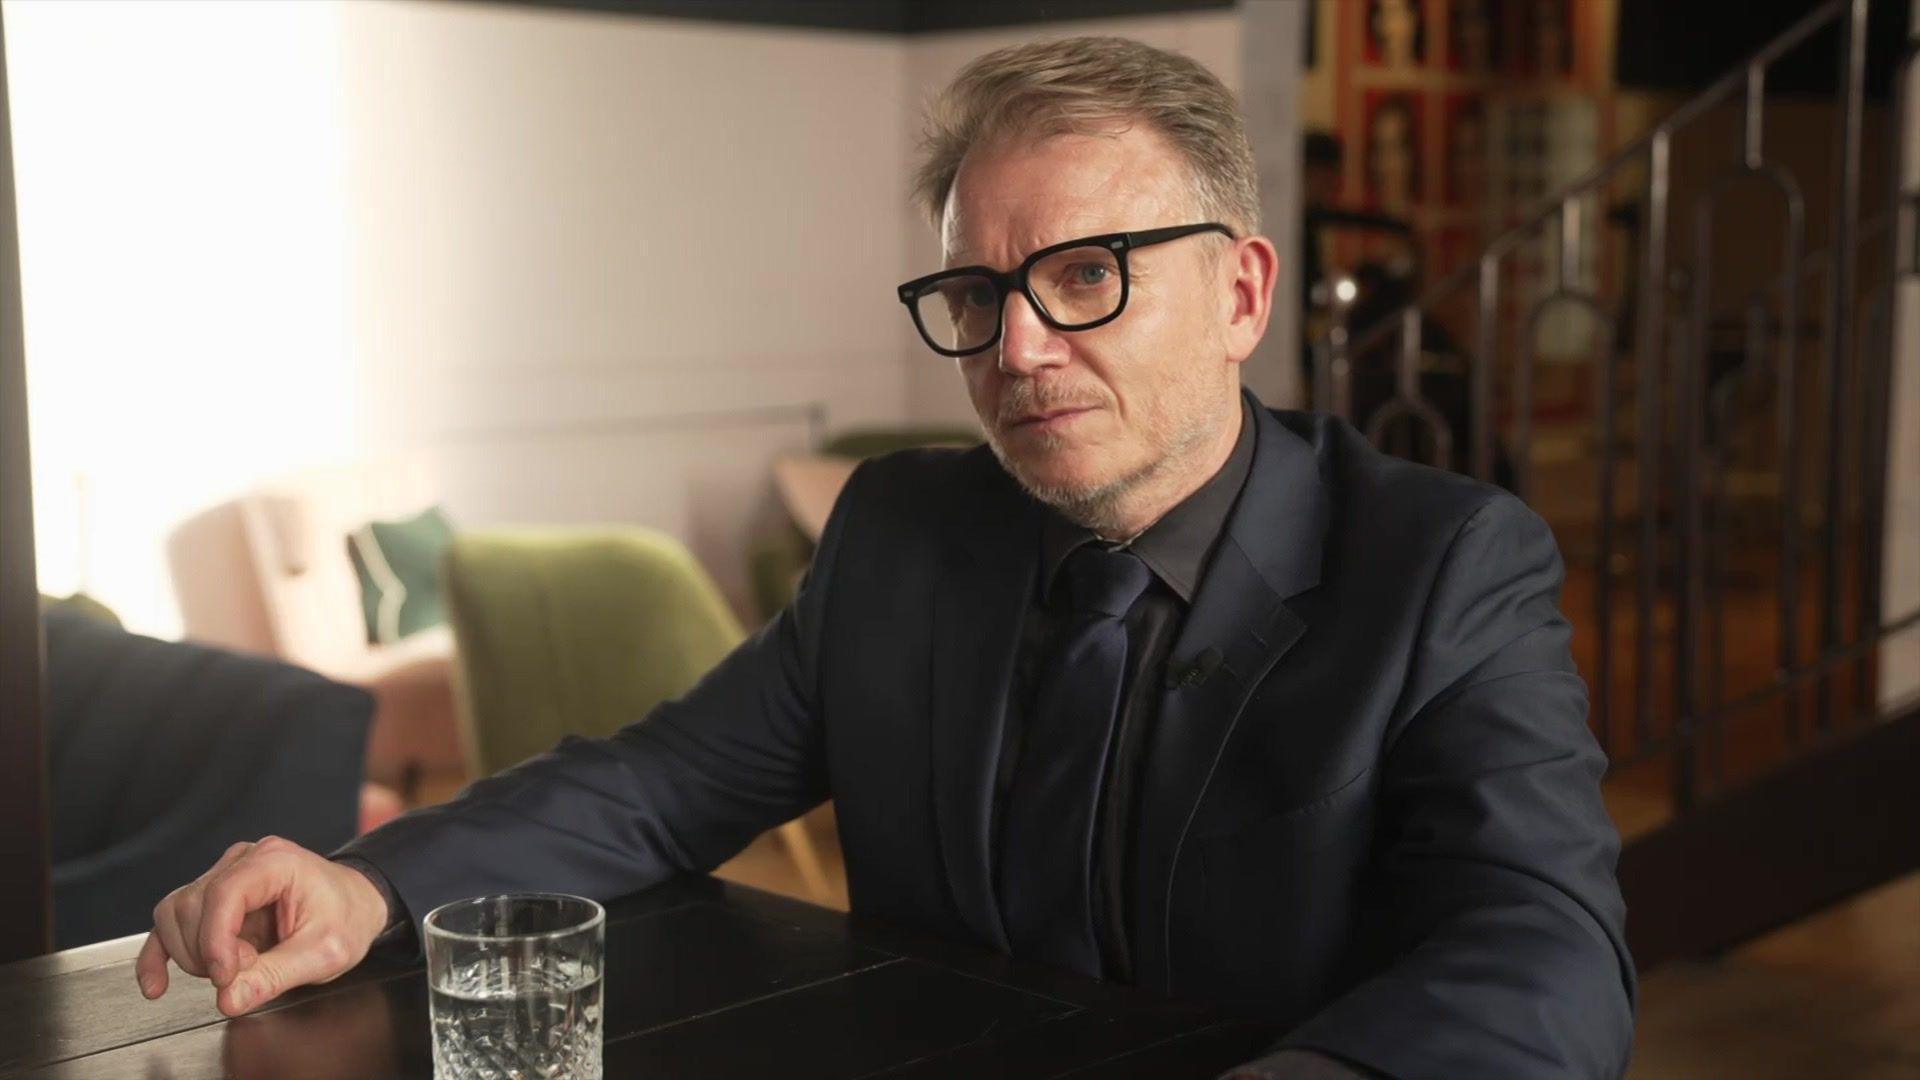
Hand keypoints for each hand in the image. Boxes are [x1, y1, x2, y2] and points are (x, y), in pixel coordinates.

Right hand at [135, 836, 391, 1015]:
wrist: (357, 904)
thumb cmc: (348, 917)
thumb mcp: (326, 952)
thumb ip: (276, 975)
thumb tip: (229, 998)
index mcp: (275, 861)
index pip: (224, 894)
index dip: (215, 940)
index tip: (225, 975)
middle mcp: (244, 860)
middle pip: (193, 905)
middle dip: (207, 951)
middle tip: (246, 971)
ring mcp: (224, 876)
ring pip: (175, 914)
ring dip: (191, 954)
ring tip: (233, 968)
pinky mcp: (212, 898)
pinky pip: (171, 922)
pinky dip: (160, 953)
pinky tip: (157, 983)